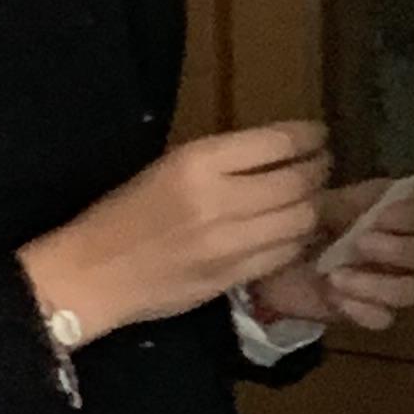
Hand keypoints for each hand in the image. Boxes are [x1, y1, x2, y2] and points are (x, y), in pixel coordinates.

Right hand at [23, 122, 327, 340]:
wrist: (91, 274)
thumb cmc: (125, 212)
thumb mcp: (170, 166)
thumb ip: (226, 159)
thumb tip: (280, 152)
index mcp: (198, 163)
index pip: (278, 143)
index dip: (310, 137)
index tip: (319, 135)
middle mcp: (220, 201)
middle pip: (299, 183)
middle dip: (319, 171)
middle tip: (322, 166)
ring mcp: (228, 244)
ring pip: (301, 221)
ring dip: (314, 206)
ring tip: (311, 198)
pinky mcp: (231, 278)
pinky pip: (285, 255)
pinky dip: (298, 240)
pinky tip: (293, 232)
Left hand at [250, 173, 413, 334]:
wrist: (270, 265)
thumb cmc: (302, 225)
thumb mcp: (323, 203)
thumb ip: (354, 200)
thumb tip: (385, 194)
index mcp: (396, 214)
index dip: (411, 217)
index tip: (380, 216)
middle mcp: (404, 249)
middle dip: (398, 249)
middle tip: (359, 244)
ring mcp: (391, 283)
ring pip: (412, 291)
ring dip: (376, 284)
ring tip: (336, 276)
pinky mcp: (371, 313)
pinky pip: (383, 318)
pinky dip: (360, 309)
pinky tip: (334, 297)